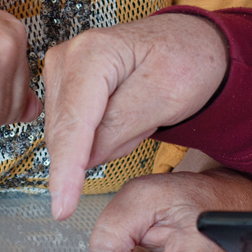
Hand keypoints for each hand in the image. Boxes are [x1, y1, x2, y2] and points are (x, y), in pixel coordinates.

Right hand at [40, 13, 229, 219]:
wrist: (189, 44)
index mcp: (93, 53)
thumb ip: (121, 126)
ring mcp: (62, 70)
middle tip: (147, 123)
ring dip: (105, 141)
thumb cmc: (187, 60)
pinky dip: (101, 136)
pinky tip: (126, 116)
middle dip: (104, 146)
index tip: (63, 207)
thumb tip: (83, 158)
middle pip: (66, 133)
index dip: (67, 170)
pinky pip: (73, 132)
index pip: (73, 124)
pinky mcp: (64, 86)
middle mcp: (68, 57)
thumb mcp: (168, 96)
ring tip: (140, 114)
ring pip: (68, 136)